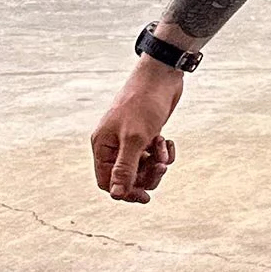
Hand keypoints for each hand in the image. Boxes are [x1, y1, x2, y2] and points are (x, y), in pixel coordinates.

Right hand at [90, 60, 183, 203]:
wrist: (162, 75)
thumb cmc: (144, 104)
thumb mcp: (135, 139)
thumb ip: (125, 168)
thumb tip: (116, 195)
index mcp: (102, 145)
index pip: (107, 182)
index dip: (126, 192)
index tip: (146, 196)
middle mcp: (113, 144)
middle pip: (128, 177)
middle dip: (147, 175)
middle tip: (161, 167)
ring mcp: (130, 139)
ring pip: (143, 167)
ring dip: (157, 163)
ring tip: (164, 147)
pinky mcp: (147, 134)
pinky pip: (154, 155)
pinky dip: (163, 152)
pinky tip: (168, 141)